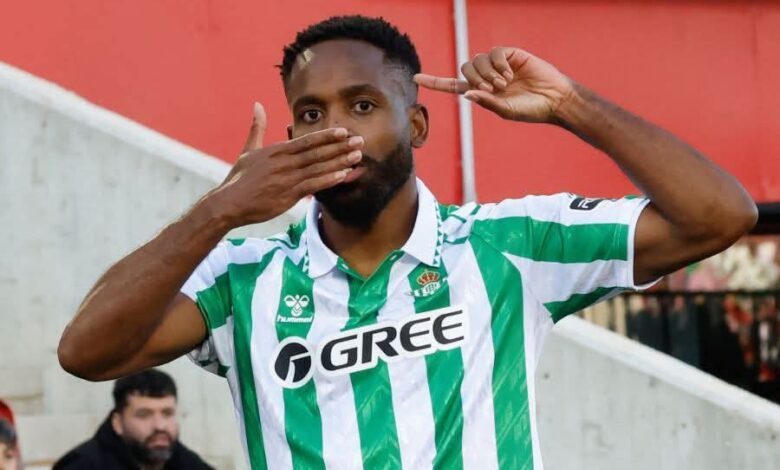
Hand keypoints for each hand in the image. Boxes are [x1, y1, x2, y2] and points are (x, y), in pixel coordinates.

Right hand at [209, 102, 363, 225]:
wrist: (228, 203)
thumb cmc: (238, 179)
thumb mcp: (247, 150)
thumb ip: (257, 128)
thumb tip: (258, 105)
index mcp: (276, 151)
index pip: (306, 141)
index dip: (326, 136)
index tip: (344, 131)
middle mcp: (283, 163)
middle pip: (317, 152)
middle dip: (340, 146)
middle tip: (360, 140)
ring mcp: (286, 179)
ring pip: (318, 168)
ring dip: (339, 161)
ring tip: (357, 156)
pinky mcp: (287, 195)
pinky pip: (312, 186)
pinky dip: (328, 180)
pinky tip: (343, 175)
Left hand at [414, 47, 573, 122]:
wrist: (554, 100)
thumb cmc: (530, 110)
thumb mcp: (505, 110)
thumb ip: (485, 102)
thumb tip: (466, 93)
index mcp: (481, 92)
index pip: (452, 85)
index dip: (435, 82)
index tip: (416, 78)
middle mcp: (486, 76)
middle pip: (465, 68)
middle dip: (476, 79)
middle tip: (494, 89)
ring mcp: (498, 64)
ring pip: (477, 59)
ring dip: (488, 73)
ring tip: (505, 83)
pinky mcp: (510, 54)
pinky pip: (494, 53)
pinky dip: (499, 64)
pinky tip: (511, 73)